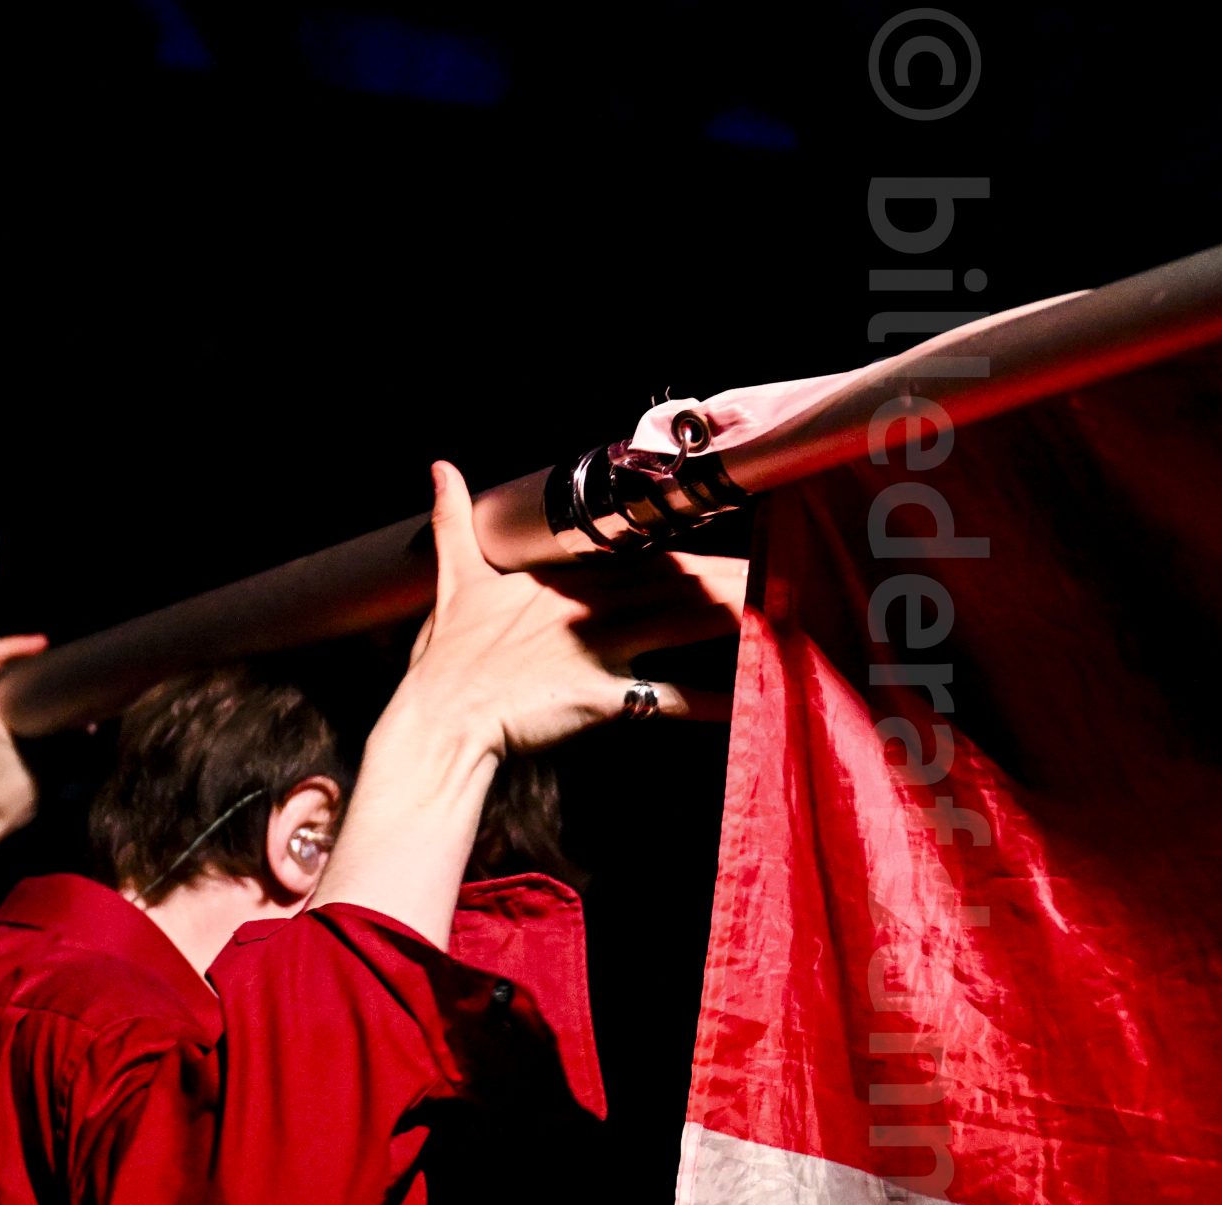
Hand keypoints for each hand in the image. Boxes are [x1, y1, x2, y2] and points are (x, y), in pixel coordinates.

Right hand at [312, 461, 744, 943]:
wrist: (440, 719)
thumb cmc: (447, 658)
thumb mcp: (452, 578)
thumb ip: (453, 520)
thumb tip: (439, 466)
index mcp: (566, 581)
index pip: (641, 555)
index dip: (689, 546)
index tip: (730, 534)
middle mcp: (593, 609)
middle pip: (675, 584)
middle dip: (729, 576)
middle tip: (780, 565)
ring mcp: (602, 651)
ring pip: (681, 626)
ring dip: (732, 619)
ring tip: (782, 612)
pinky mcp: (605, 697)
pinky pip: (668, 697)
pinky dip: (710, 701)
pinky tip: (750, 700)